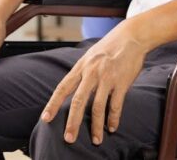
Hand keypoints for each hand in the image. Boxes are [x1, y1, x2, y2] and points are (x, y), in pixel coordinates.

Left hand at [39, 22, 147, 145]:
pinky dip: (113, 118)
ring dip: (96, 126)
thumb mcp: (90, 56)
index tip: (45, 119)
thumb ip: (81, 73)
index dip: (53, 104)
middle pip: (78, 101)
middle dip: (72, 122)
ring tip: (96, 140)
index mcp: (81, 67)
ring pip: (98, 107)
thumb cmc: (109, 47)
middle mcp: (91, 73)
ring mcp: (107, 78)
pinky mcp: (122, 82)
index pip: (63, 88)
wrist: (131, 36)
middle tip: (69, 139)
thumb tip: (71, 90)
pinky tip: (112, 127)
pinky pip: (116, 105)